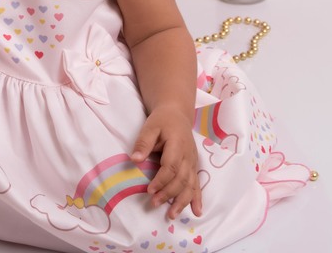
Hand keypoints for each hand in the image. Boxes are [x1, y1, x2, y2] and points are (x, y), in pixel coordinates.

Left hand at [131, 104, 203, 219]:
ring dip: (182, 201)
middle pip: (181, 179)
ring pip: (191, 184)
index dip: (161, 180)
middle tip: (155, 203)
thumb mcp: (150, 127)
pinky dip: (197, 199)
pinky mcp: (194, 167)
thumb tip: (134, 159)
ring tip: (172, 214)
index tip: (149, 190)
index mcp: (178, 144)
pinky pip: (197, 184)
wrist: (177, 115)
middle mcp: (188, 156)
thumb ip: (143, 143)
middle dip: (169, 193)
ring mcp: (193, 162)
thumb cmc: (162, 121)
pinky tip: (197, 212)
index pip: (171, 167)